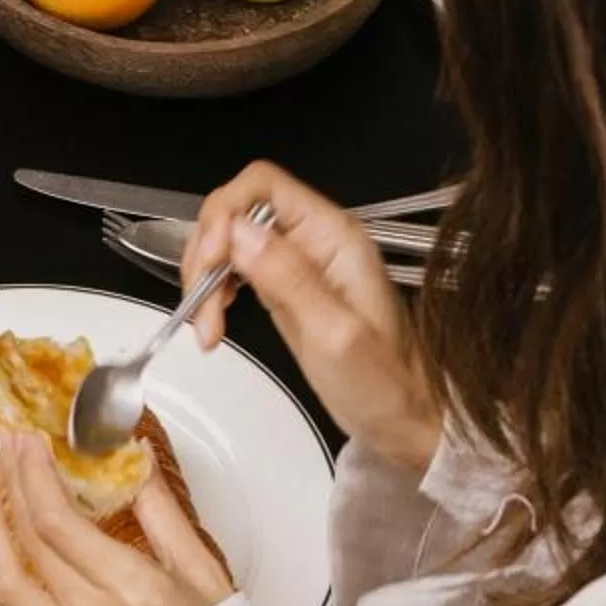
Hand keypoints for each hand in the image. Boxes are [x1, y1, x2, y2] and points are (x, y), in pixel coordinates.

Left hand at [0, 428, 232, 605]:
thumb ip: (162, 514)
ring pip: (6, 589)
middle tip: (0, 445)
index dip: (31, 473)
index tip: (24, 440)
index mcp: (134, 591)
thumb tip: (132, 458)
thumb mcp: (205, 574)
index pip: (58, 520)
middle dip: (8, 483)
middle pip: (29, 542)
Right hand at [183, 162, 442, 473]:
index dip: (225, 214)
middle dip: (207, 256)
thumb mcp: (336, 334)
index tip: (212, 265)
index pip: (262, 185)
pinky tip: (215, 324)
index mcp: (334, 235)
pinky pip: (234, 271)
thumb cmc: (383, 384)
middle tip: (203, 311)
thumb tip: (239, 233)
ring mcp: (297, 262)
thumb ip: (289, 278)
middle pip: (234, 212)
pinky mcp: (283, 287)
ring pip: (227, 242)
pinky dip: (213, 294)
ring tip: (208, 330)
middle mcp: (314, 239)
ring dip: (204, 280)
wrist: (402, 420)